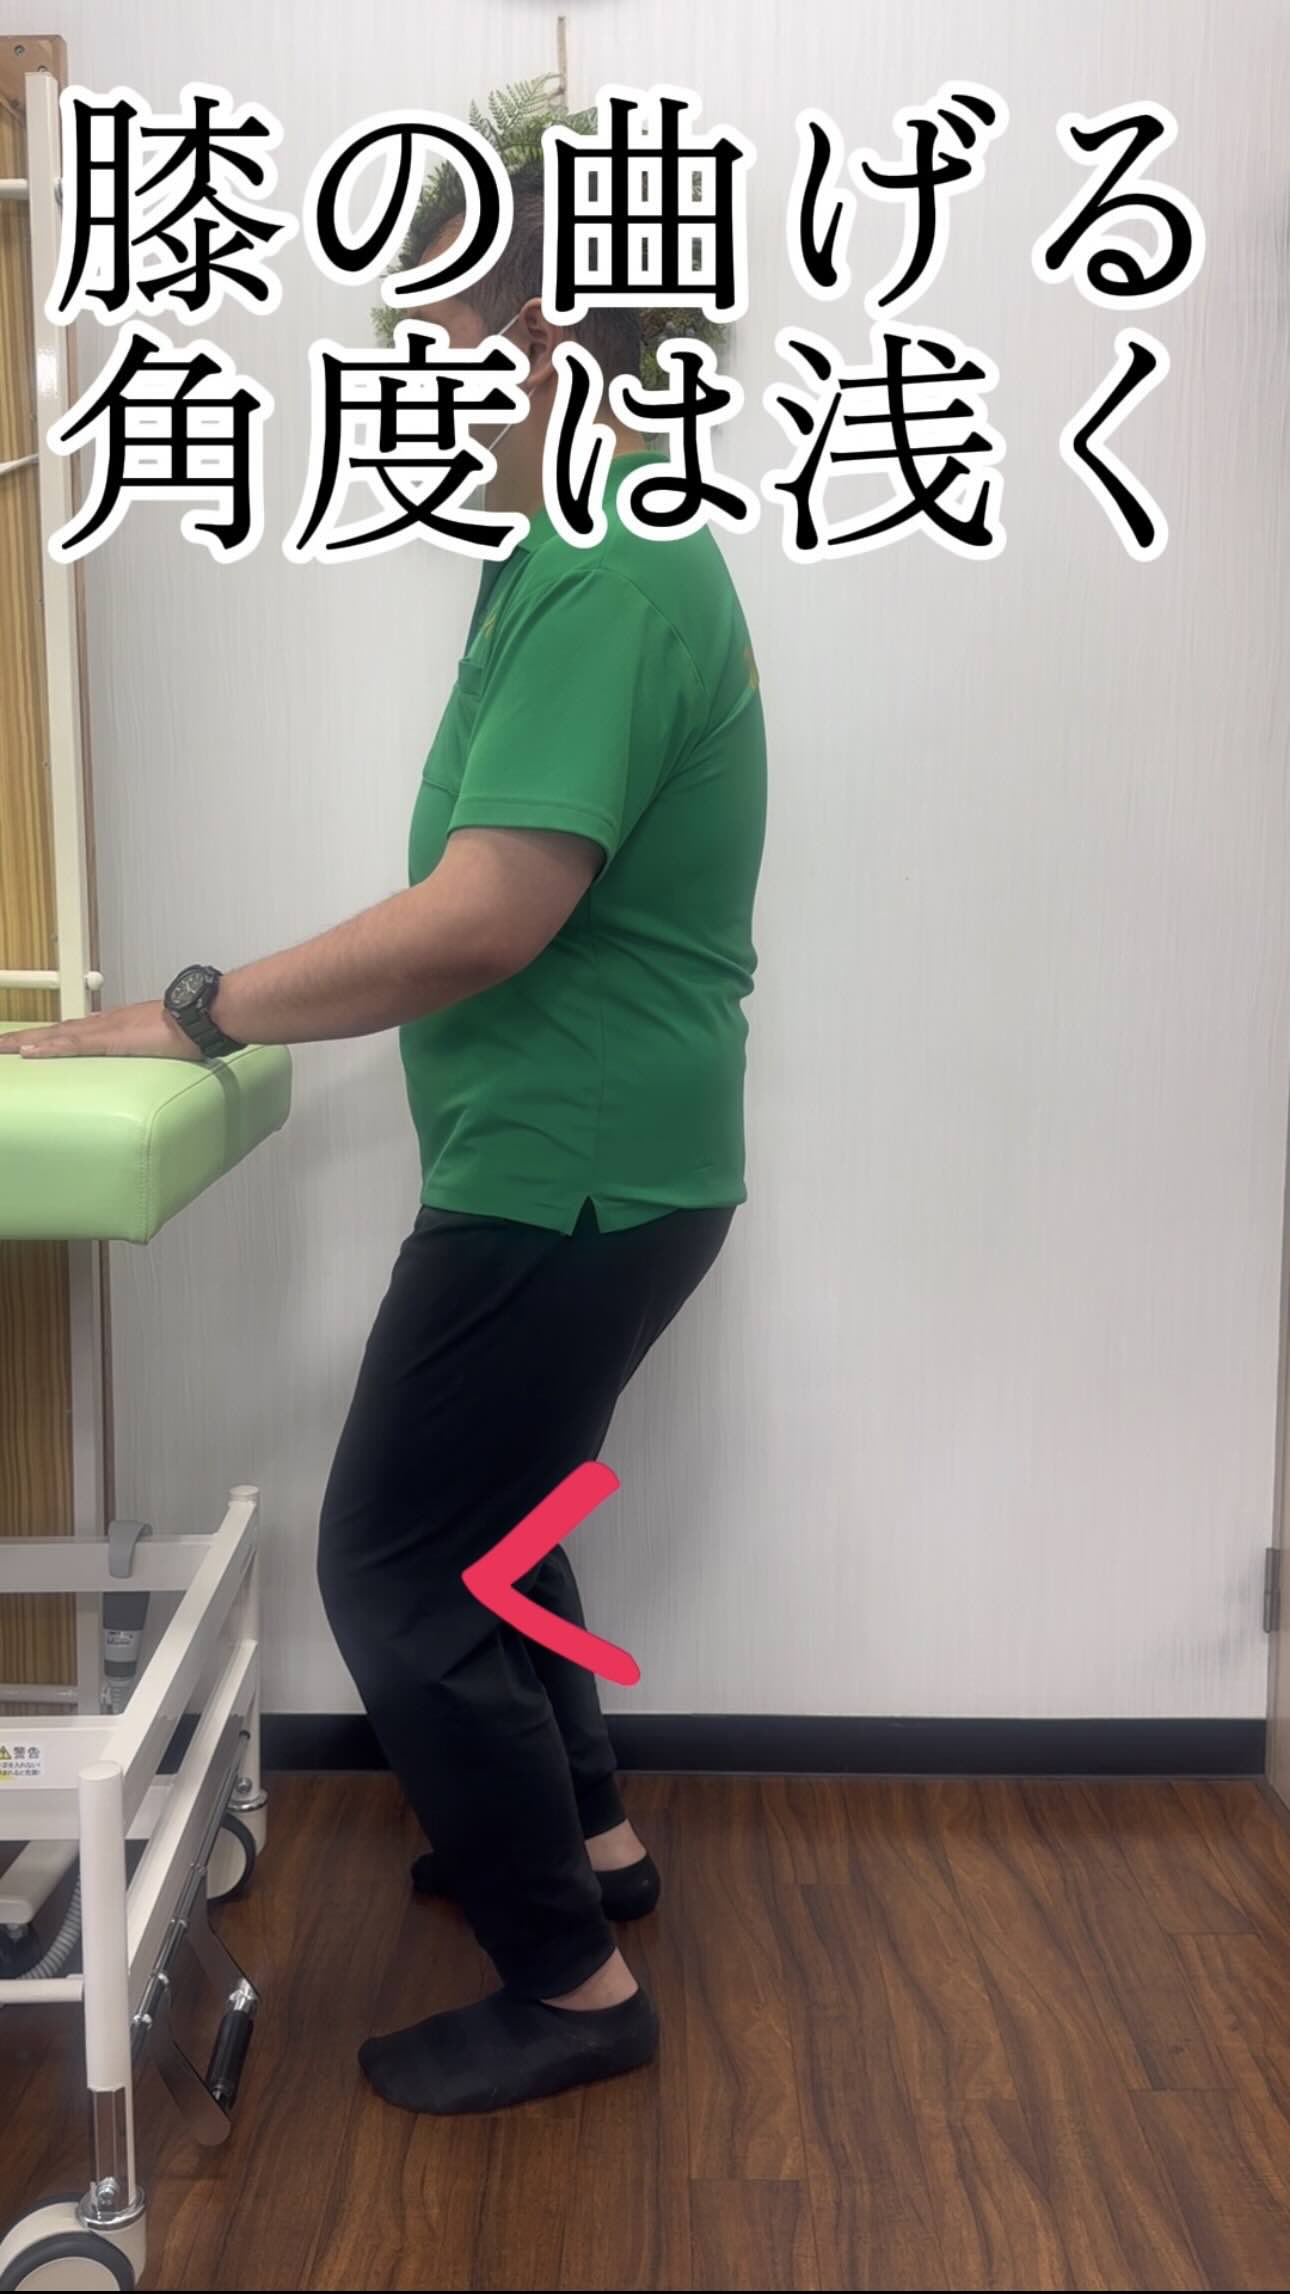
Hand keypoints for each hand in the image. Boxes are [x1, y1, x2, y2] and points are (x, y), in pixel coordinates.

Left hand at [0, 1000, 202, 1060]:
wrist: (202, 1014)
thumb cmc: (189, 1027)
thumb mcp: (162, 1040)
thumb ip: (149, 1047)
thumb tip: (146, 1056)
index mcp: (114, 1025)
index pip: (72, 1032)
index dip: (48, 1038)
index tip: (27, 1045)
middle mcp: (103, 1023)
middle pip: (55, 1031)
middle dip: (25, 1039)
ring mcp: (104, 1029)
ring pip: (54, 1035)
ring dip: (24, 1041)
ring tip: (0, 1047)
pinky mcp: (108, 1038)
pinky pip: (71, 1045)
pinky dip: (47, 1047)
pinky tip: (26, 1051)